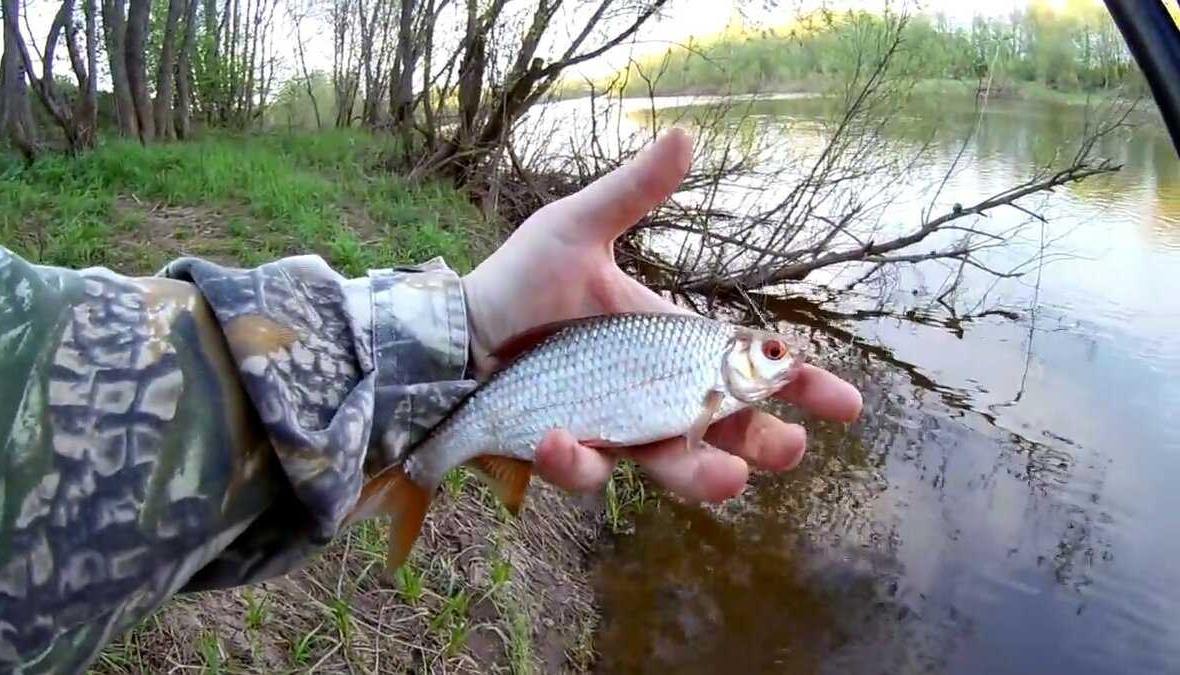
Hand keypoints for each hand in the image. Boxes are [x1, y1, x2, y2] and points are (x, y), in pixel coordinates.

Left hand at [461, 128, 861, 502]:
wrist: (455, 329)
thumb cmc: (520, 282)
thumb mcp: (577, 229)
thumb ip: (631, 194)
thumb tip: (685, 136)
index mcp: (668, 343)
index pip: (745, 366)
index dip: (799, 384)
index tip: (846, 403)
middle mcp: (652, 393)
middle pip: (726, 431)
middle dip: (764, 445)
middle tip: (789, 448)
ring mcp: (613, 426)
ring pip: (669, 467)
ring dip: (700, 476)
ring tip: (727, 480)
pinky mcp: (566, 450)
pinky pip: (582, 467)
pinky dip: (575, 458)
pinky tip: (560, 434)